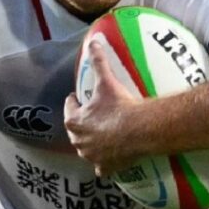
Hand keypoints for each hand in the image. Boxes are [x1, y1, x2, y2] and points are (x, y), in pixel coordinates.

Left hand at [64, 41, 143, 176]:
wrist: (138, 131)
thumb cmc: (118, 106)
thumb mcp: (106, 81)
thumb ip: (98, 60)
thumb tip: (94, 40)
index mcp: (74, 121)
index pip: (69, 108)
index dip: (75, 102)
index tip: (80, 98)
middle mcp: (78, 141)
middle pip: (76, 131)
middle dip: (82, 124)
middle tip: (94, 116)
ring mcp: (91, 156)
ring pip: (87, 150)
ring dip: (92, 143)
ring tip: (103, 135)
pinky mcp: (105, 167)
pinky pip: (102, 168)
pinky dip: (104, 164)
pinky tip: (110, 160)